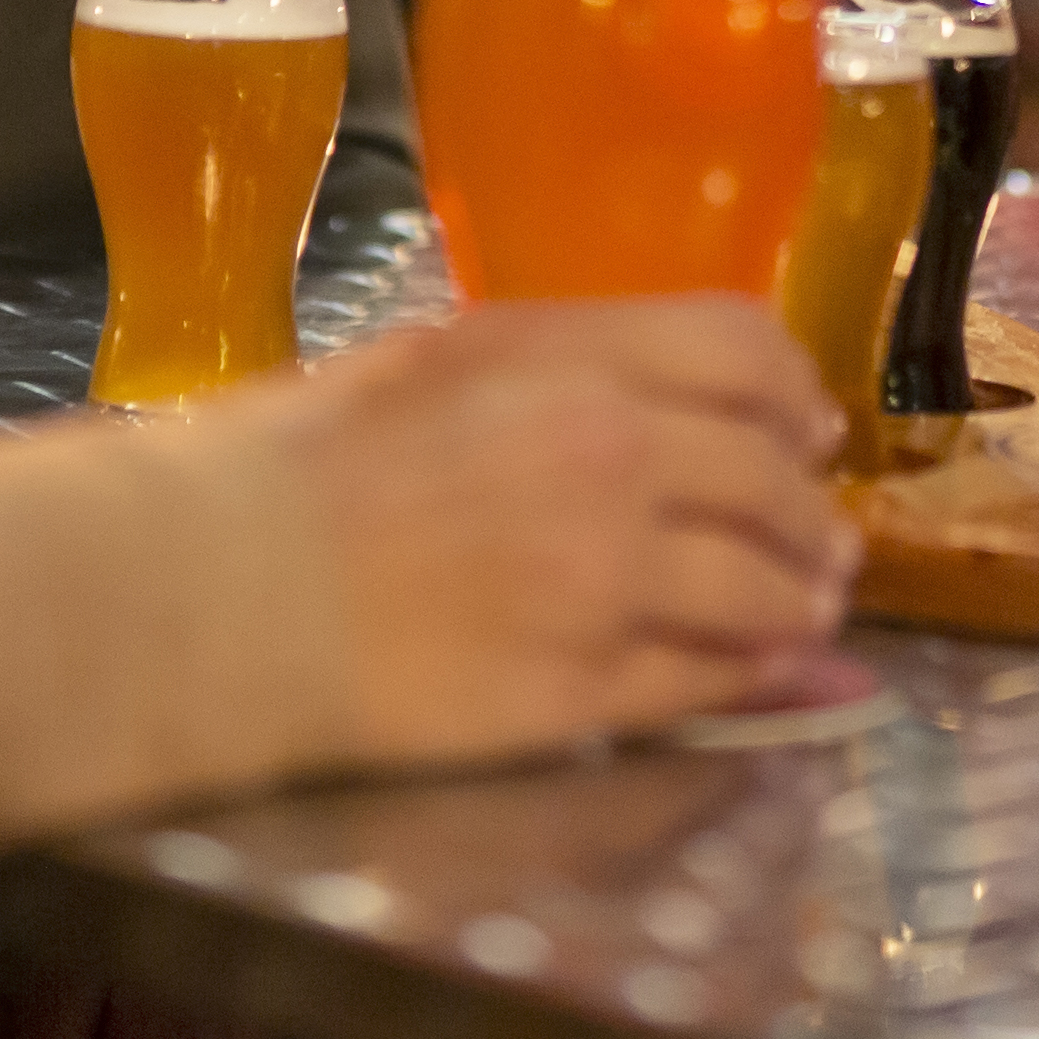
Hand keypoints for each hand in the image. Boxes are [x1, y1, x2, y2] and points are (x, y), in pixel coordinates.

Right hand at [263, 295, 853, 766]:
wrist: (217, 587)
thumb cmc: (298, 462)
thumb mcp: (439, 364)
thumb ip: (568, 376)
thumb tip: (691, 412)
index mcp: (567, 356)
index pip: (744, 351)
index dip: (794, 396)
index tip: (809, 432)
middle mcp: (609, 454)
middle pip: (774, 482)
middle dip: (812, 520)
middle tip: (821, 547)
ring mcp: (604, 576)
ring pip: (764, 592)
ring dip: (801, 608)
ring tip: (804, 618)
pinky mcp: (579, 687)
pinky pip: (707, 683)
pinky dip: (752, 682)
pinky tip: (759, 679)